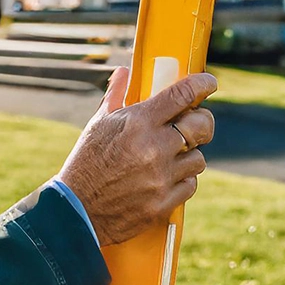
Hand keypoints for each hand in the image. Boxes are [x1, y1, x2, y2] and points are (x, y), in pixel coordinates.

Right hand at [55, 67, 215, 246]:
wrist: (76, 211)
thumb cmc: (86, 162)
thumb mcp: (98, 124)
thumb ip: (116, 95)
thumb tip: (124, 72)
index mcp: (138, 122)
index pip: (183, 93)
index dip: (202, 84)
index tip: (209, 83)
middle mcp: (154, 147)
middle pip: (201, 125)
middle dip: (202, 121)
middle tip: (194, 124)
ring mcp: (161, 177)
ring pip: (199, 158)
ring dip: (189, 155)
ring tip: (173, 156)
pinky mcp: (164, 202)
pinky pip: (190, 184)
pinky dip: (182, 180)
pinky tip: (167, 177)